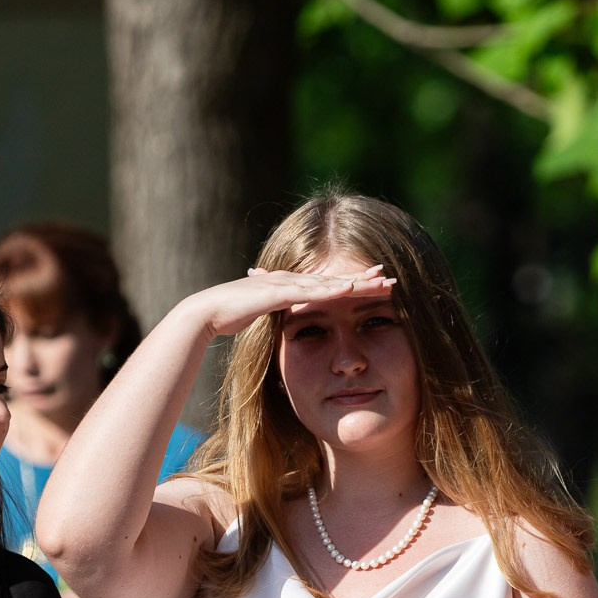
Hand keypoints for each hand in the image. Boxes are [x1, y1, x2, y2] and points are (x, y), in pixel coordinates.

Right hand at [171, 267, 396, 338]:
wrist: (207, 311)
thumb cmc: (231, 316)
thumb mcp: (263, 317)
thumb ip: (278, 316)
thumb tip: (288, 322)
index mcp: (291, 286)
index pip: (330, 285)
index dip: (355, 284)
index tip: (377, 285)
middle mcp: (293, 280)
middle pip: (336, 279)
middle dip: (364, 278)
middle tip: (391, 276)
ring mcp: (287, 283)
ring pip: (330, 282)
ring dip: (357, 282)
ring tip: (382, 280)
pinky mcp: (279, 292)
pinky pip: (311, 292)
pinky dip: (332, 290)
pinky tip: (351, 288)